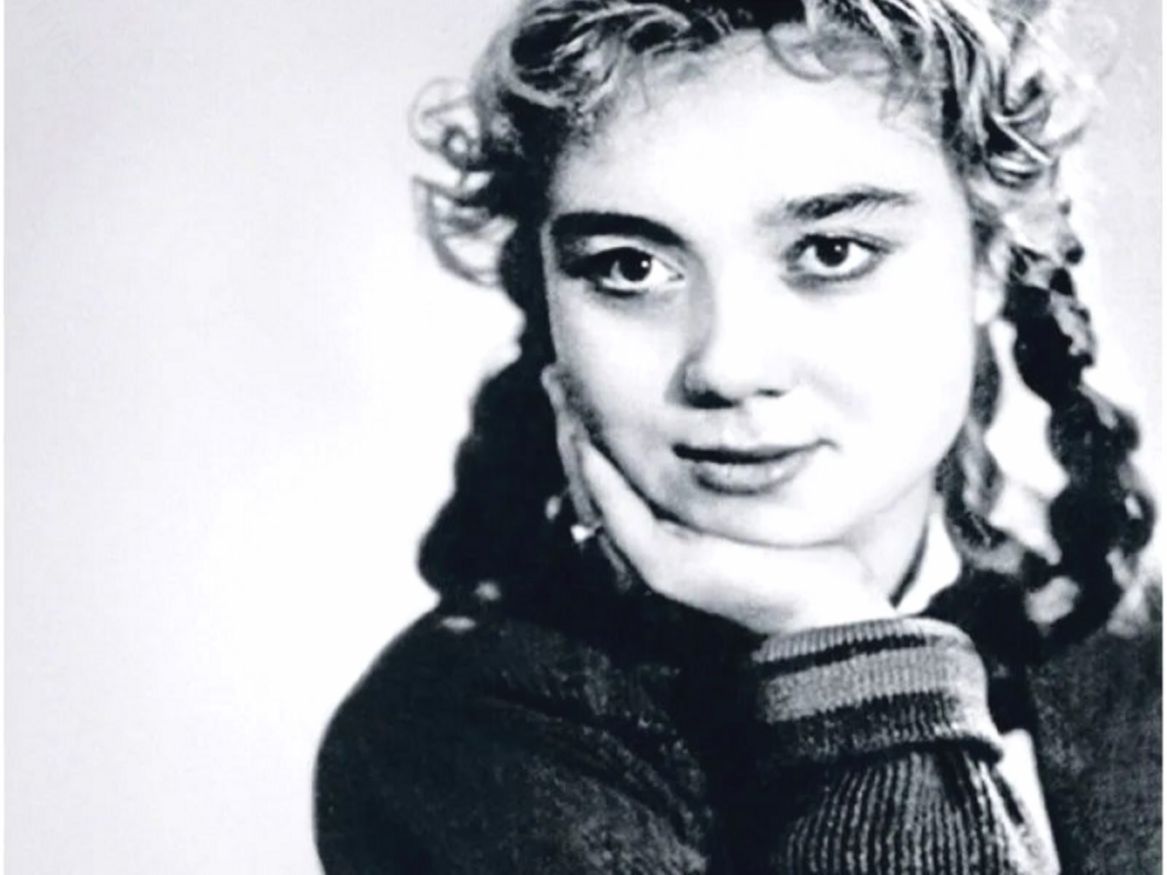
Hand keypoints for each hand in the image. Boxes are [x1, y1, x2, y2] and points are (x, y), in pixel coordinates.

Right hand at [543, 367, 894, 635]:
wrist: (826, 598)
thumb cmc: (799, 540)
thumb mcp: (751, 481)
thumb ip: (720, 452)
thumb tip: (712, 400)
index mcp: (659, 524)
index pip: (607, 468)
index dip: (584, 423)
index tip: (571, 376)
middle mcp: (643, 543)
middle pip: (589, 477)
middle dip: (567, 425)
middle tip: (552, 374)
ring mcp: (648, 558)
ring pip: (593, 494)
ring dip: (572, 444)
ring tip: (561, 397)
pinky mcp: (662, 567)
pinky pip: (618, 516)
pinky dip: (600, 478)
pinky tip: (587, 439)